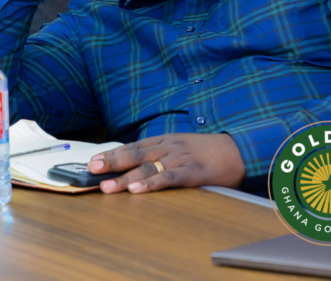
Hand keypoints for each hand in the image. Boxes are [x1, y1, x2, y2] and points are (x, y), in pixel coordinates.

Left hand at [88, 133, 245, 193]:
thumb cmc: (207, 151)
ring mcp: (179, 158)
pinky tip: (137, 189)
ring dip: (125, 177)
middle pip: (135, 154)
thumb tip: (135, 166)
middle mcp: (168, 147)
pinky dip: (151, 184)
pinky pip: (168, 178)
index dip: (112, 154)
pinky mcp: (192, 172)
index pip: (132, 147)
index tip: (93, 161)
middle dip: (112, 162)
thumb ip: (160, 154)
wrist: (238, 149)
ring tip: (108, 186)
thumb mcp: (180, 147)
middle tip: (92, 170)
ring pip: (147, 167)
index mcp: (164, 141)